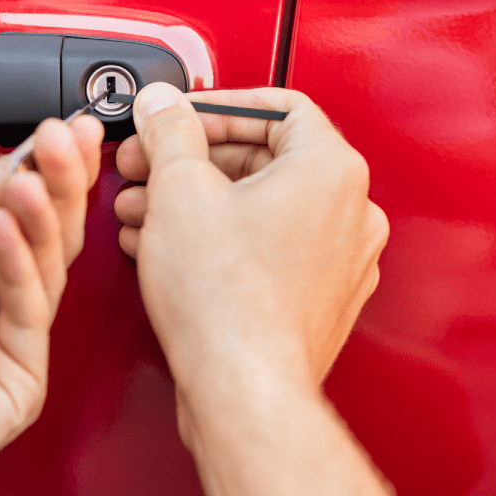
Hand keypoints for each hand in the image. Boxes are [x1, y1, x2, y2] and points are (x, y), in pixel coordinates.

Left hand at [0, 117, 102, 495]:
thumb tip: (15, 161)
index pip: (18, 204)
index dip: (44, 167)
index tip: (63, 130)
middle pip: (46, 228)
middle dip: (60, 181)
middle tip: (67, 142)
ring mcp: (9, 331)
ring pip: (49, 262)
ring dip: (42, 215)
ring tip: (29, 181)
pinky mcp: (22, 370)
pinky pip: (30, 306)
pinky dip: (20, 263)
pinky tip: (2, 227)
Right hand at [114, 84, 387, 392]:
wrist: (241, 388)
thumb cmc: (226, 303)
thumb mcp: (180, 191)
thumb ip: (170, 132)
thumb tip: (162, 106)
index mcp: (332, 172)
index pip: (278, 107)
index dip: (216, 107)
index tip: (179, 118)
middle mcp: (349, 214)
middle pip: (264, 160)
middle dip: (192, 162)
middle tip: (148, 166)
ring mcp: (338, 261)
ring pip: (259, 208)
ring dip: (197, 202)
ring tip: (145, 211)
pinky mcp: (316, 298)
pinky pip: (265, 249)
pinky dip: (219, 239)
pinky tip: (169, 248)